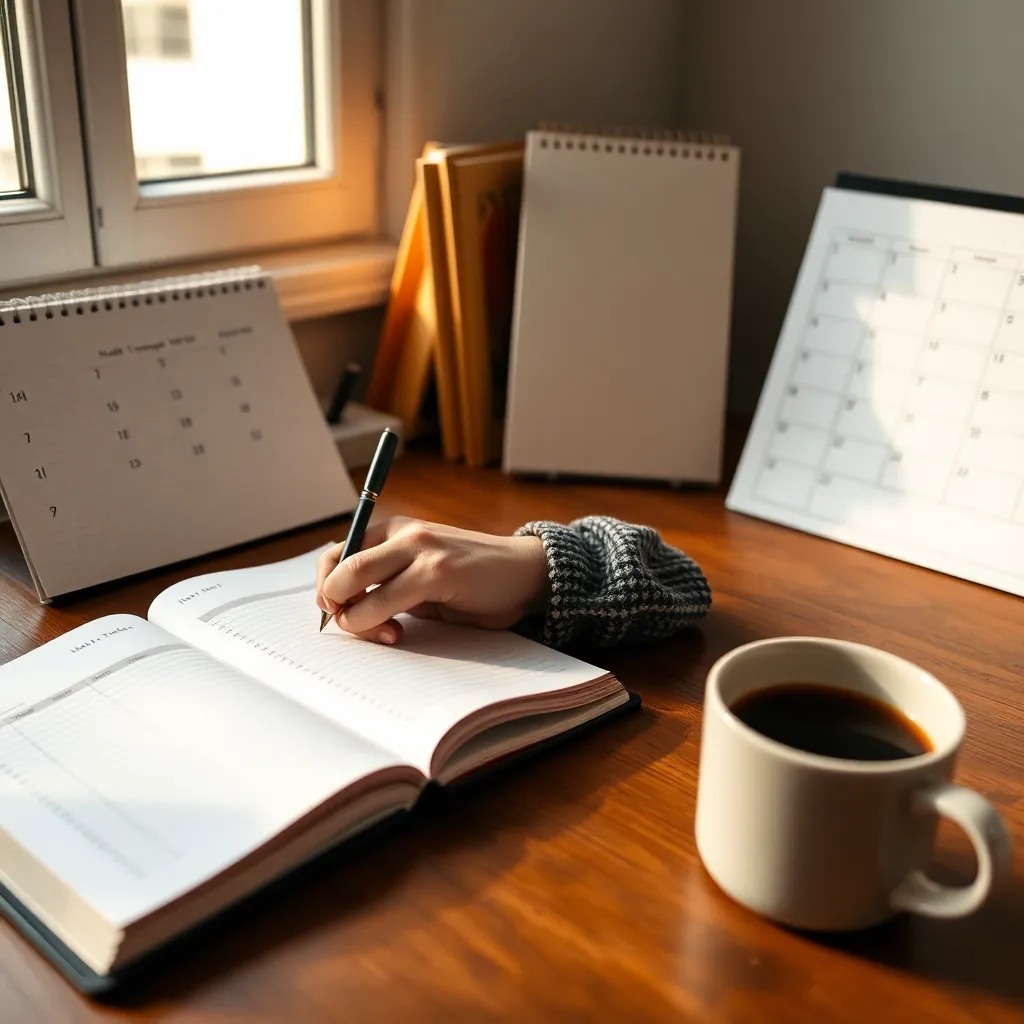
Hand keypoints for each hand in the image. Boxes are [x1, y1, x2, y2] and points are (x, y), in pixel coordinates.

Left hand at [316, 517, 549, 644]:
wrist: (526, 573)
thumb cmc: (473, 581)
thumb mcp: (421, 579)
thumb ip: (387, 586)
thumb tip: (343, 611)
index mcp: (394, 531)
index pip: (337, 555)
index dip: (326, 588)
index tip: (336, 615)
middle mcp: (402, 532)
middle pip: (338, 566)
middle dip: (332, 604)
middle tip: (346, 626)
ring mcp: (419, 548)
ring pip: (354, 579)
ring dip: (353, 619)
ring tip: (382, 635)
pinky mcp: (436, 570)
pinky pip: (384, 599)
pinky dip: (375, 623)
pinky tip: (396, 634)